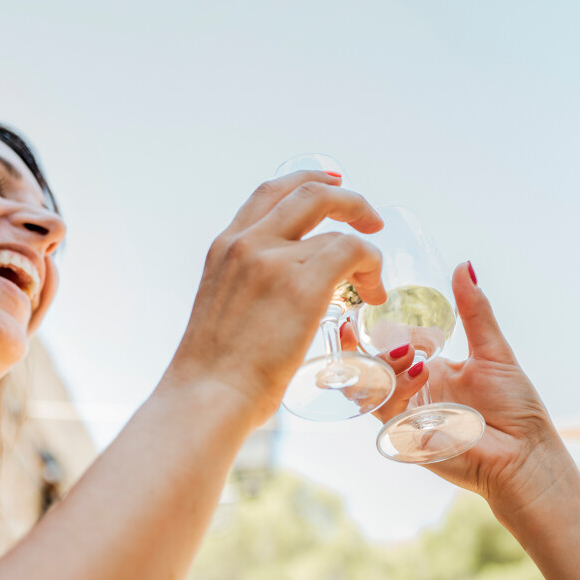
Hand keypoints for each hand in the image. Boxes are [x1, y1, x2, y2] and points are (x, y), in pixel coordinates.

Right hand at [165, 172, 384, 426]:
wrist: (206, 398)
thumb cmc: (213, 377)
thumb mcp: (221, 313)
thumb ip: (247, 295)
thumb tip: (274, 309)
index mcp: (224, 248)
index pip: (270, 193)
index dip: (308, 181)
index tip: (334, 185)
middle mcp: (246, 243)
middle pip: (309, 192)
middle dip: (349, 200)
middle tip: (370, 221)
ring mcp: (273, 261)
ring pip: (339, 229)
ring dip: (367, 251)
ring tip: (373, 285)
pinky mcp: (302, 285)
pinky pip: (353, 251)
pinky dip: (372, 266)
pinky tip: (374, 294)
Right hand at [345, 261, 579, 515]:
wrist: (525, 454)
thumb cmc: (516, 409)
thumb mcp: (492, 351)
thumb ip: (473, 311)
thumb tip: (463, 266)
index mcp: (429, 372)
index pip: (388, 346)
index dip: (373, 328)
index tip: (368, 305)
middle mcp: (412, 394)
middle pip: (367, 367)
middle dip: (357, 345)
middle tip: (354, 324)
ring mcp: (406, 416)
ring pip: (369, 387)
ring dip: (382, 365)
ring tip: (410, 353)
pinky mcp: (406, 438)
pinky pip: (383, 412)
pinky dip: (395, 389)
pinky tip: (420, 373)